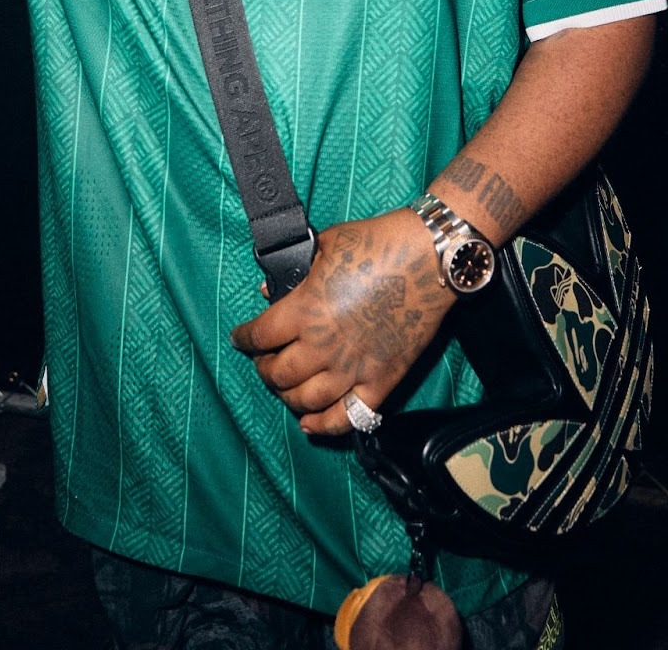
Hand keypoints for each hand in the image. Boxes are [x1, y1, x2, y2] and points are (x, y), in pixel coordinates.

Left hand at [230, 210, 455, 435]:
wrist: (427, 258)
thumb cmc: (376, 243)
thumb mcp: (325, 245)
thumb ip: (295, 269)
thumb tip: (271, 290)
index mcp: (304, 310)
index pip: (260, 336)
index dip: (244, 339)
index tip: (240, 339)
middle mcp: (323, 345)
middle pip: (278, 374)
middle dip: (264, 369)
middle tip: (264, 361)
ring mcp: (353, 367)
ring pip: (306, 400)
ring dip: (288, 396)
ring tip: (286, 386)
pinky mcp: (381, 380)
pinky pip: (348, 417)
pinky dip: (325, 425)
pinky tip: (310, 422)